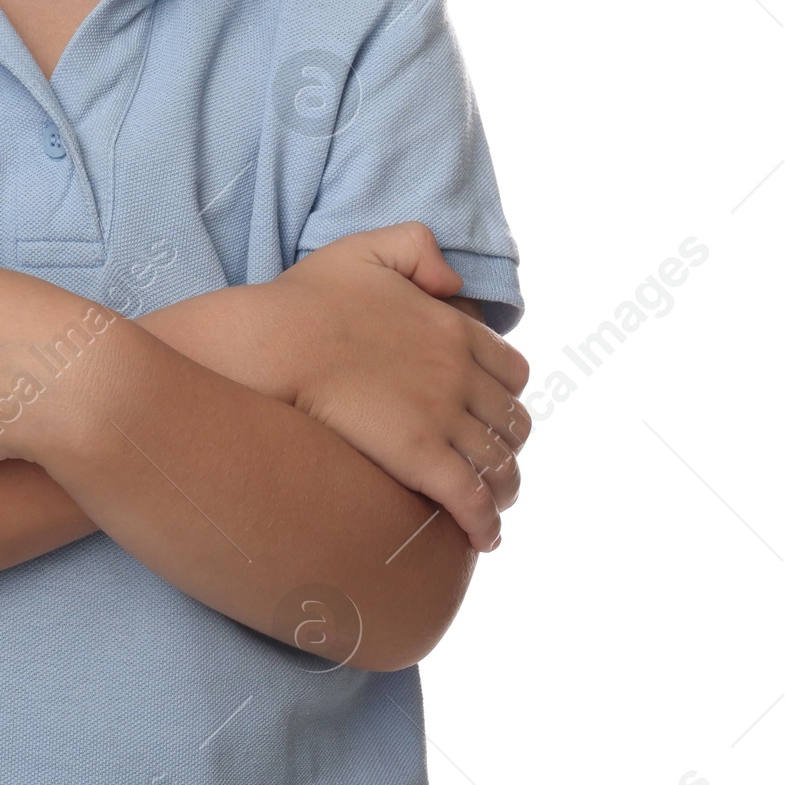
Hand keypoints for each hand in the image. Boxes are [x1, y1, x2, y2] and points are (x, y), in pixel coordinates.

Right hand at [255, 223, 530, 551]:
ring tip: (490, 506)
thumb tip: (453, 284)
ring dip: (502, 489)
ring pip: (500, 464)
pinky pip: (473, 498)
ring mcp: (442, 416)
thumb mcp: (366, 248)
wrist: (271, 344)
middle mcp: (459, 372)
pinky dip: (486, 522)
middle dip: (506, 446)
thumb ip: (418, 248)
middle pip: (513, 423)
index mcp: (452, 327)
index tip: (487, 412)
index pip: (512, 372)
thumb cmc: (305, 299)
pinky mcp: (419, 457)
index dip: (504, 396)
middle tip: (487, 463)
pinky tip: (482, 537)